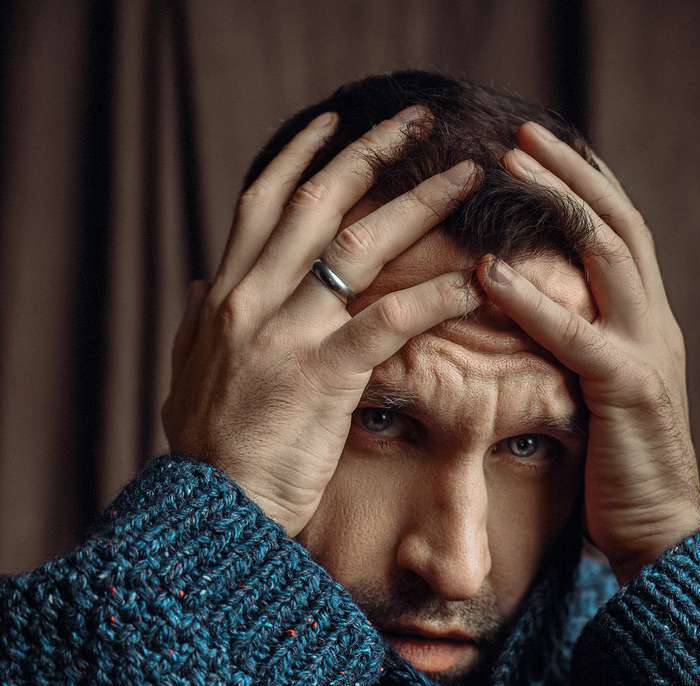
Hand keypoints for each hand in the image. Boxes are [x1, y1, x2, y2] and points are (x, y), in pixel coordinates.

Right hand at [162, 106, 481, 537]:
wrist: (211, 511)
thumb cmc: (207, 453)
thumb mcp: (186, 377)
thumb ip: (193, 325)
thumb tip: (197, 281)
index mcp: (223, 297)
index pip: (262, 204)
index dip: (301, 157)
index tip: (335, 124)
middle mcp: (251, 301)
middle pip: (317, 205)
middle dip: (371, 153)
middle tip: (418, 122)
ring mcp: (286, 335)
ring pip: (359, 248)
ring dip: (418, 205)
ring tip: (466, 178)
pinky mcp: (322, 376)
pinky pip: (388, 322)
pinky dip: (436, 297)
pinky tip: (475, 281)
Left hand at [476, 121, 699, 585]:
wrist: (658, 531)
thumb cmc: (616, 473)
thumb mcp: (596, 399)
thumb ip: (575, 355)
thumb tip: (525, 329)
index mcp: (645, 325)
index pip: (620, 237)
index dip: (585, 189)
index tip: (542, 154)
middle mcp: (653, 324)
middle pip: (618, 223)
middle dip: (571, 173)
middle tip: (519, 137)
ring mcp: (647, 350)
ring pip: (609, 254)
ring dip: (557, 203)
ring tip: (507, 166)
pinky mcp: (627, 387)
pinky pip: (576, 332)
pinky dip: (531, 298)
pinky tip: (489, 271)